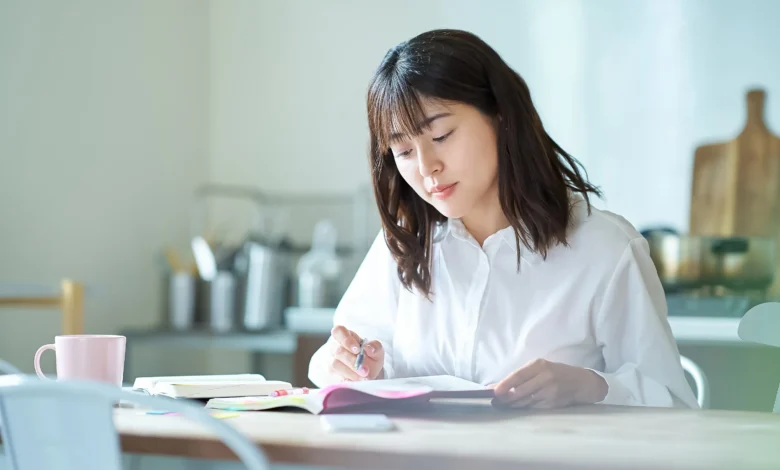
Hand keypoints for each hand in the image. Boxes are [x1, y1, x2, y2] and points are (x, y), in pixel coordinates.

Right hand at [327, 325, 384, 381]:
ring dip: (351, 372)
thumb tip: (368, 347)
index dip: (346, 340)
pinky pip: (336, 376)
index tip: (357, 349)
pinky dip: (348, 380)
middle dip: (352, 361)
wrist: (368, 372)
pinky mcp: (332, 373)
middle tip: (365, 370)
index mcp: (346, 335)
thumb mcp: (377, 350)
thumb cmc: (370, 356)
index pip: (338, 331)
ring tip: (364, 377)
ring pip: (335, 365)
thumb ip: (375, 347)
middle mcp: (335, 346)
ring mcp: (331, 360)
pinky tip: (358, 382)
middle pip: (338, 351)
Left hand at [492, 359, 607, 408]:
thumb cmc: (556, 373)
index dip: (505, 384)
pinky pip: (534, 407)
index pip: (518, 375)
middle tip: (495, 402)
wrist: (581, 382)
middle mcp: (545, 377)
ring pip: (526, 401)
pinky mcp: (554, 403)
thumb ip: (522, 375)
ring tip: (502, 406)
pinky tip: (517, 408)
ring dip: (512, 404)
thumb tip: (498, 385)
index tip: (493, 391)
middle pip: (521, 391)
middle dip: (506, 398)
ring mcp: (550, 391)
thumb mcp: (541, 367)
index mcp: (539, 365)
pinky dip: (524, 408)